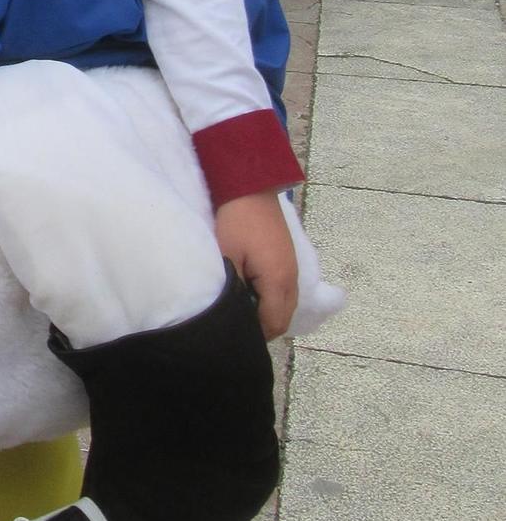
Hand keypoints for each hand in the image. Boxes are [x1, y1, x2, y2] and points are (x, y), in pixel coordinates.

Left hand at [215, 193, 297, 338]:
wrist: (250, 186)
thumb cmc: (235, 221)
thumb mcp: (228, 257)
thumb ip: (233, 290)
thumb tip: (233, 314)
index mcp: (278, 281)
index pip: (273, 324)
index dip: (254, 334)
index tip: (233, 333)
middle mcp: (291, 278)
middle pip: (282, 318)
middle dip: (262, 327)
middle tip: (235, 324)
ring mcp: (291, 268)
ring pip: (284, 305)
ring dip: (266, 312)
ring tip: (240, 309)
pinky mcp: (286, 258)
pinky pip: (283, 290)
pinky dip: (270, 298)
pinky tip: (248, 292)